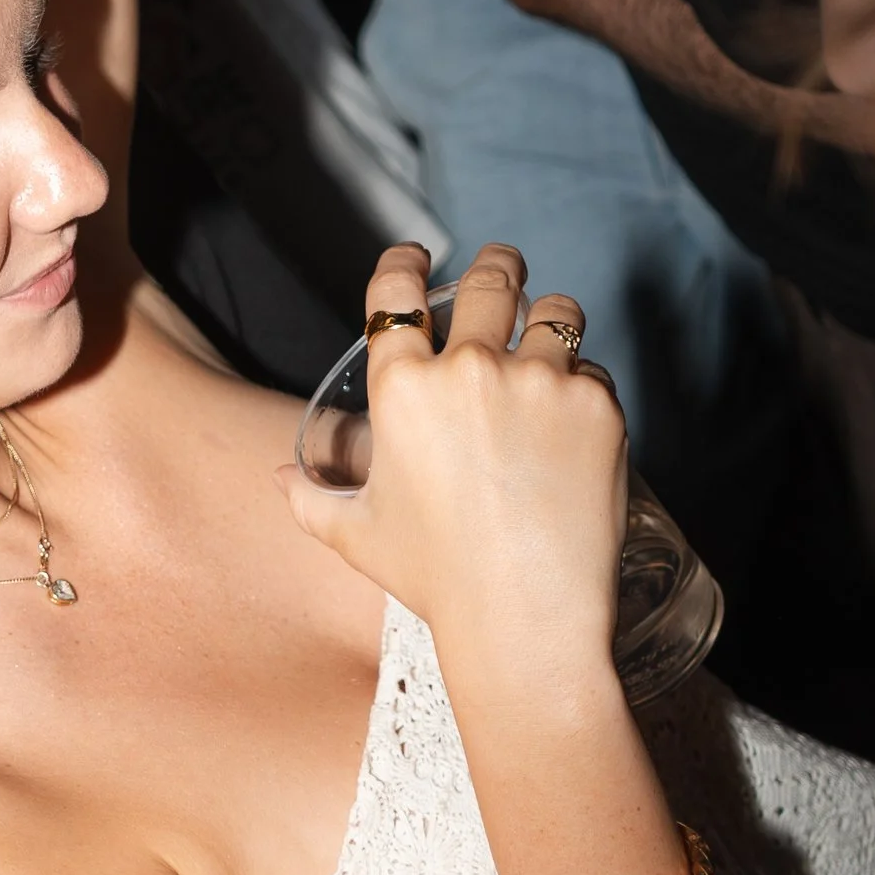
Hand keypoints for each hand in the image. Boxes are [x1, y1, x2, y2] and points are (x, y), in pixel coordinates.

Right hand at [285, 241, 623, 694]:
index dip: (403, 263)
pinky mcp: (595, 404)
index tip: (415, 256)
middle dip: (497, 263)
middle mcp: (469, 369)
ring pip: (556, 312)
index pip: (395, 291)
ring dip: (550, 319)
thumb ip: (311, 498)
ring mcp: (537, 381)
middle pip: (489, 279)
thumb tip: (280, 477)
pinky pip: (592, 371)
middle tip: (504, 266)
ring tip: (553, 333)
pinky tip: (574, 419)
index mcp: (402, 388)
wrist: (524, 618)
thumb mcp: (357, 535)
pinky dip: (583, 386)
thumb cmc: (435, 579)